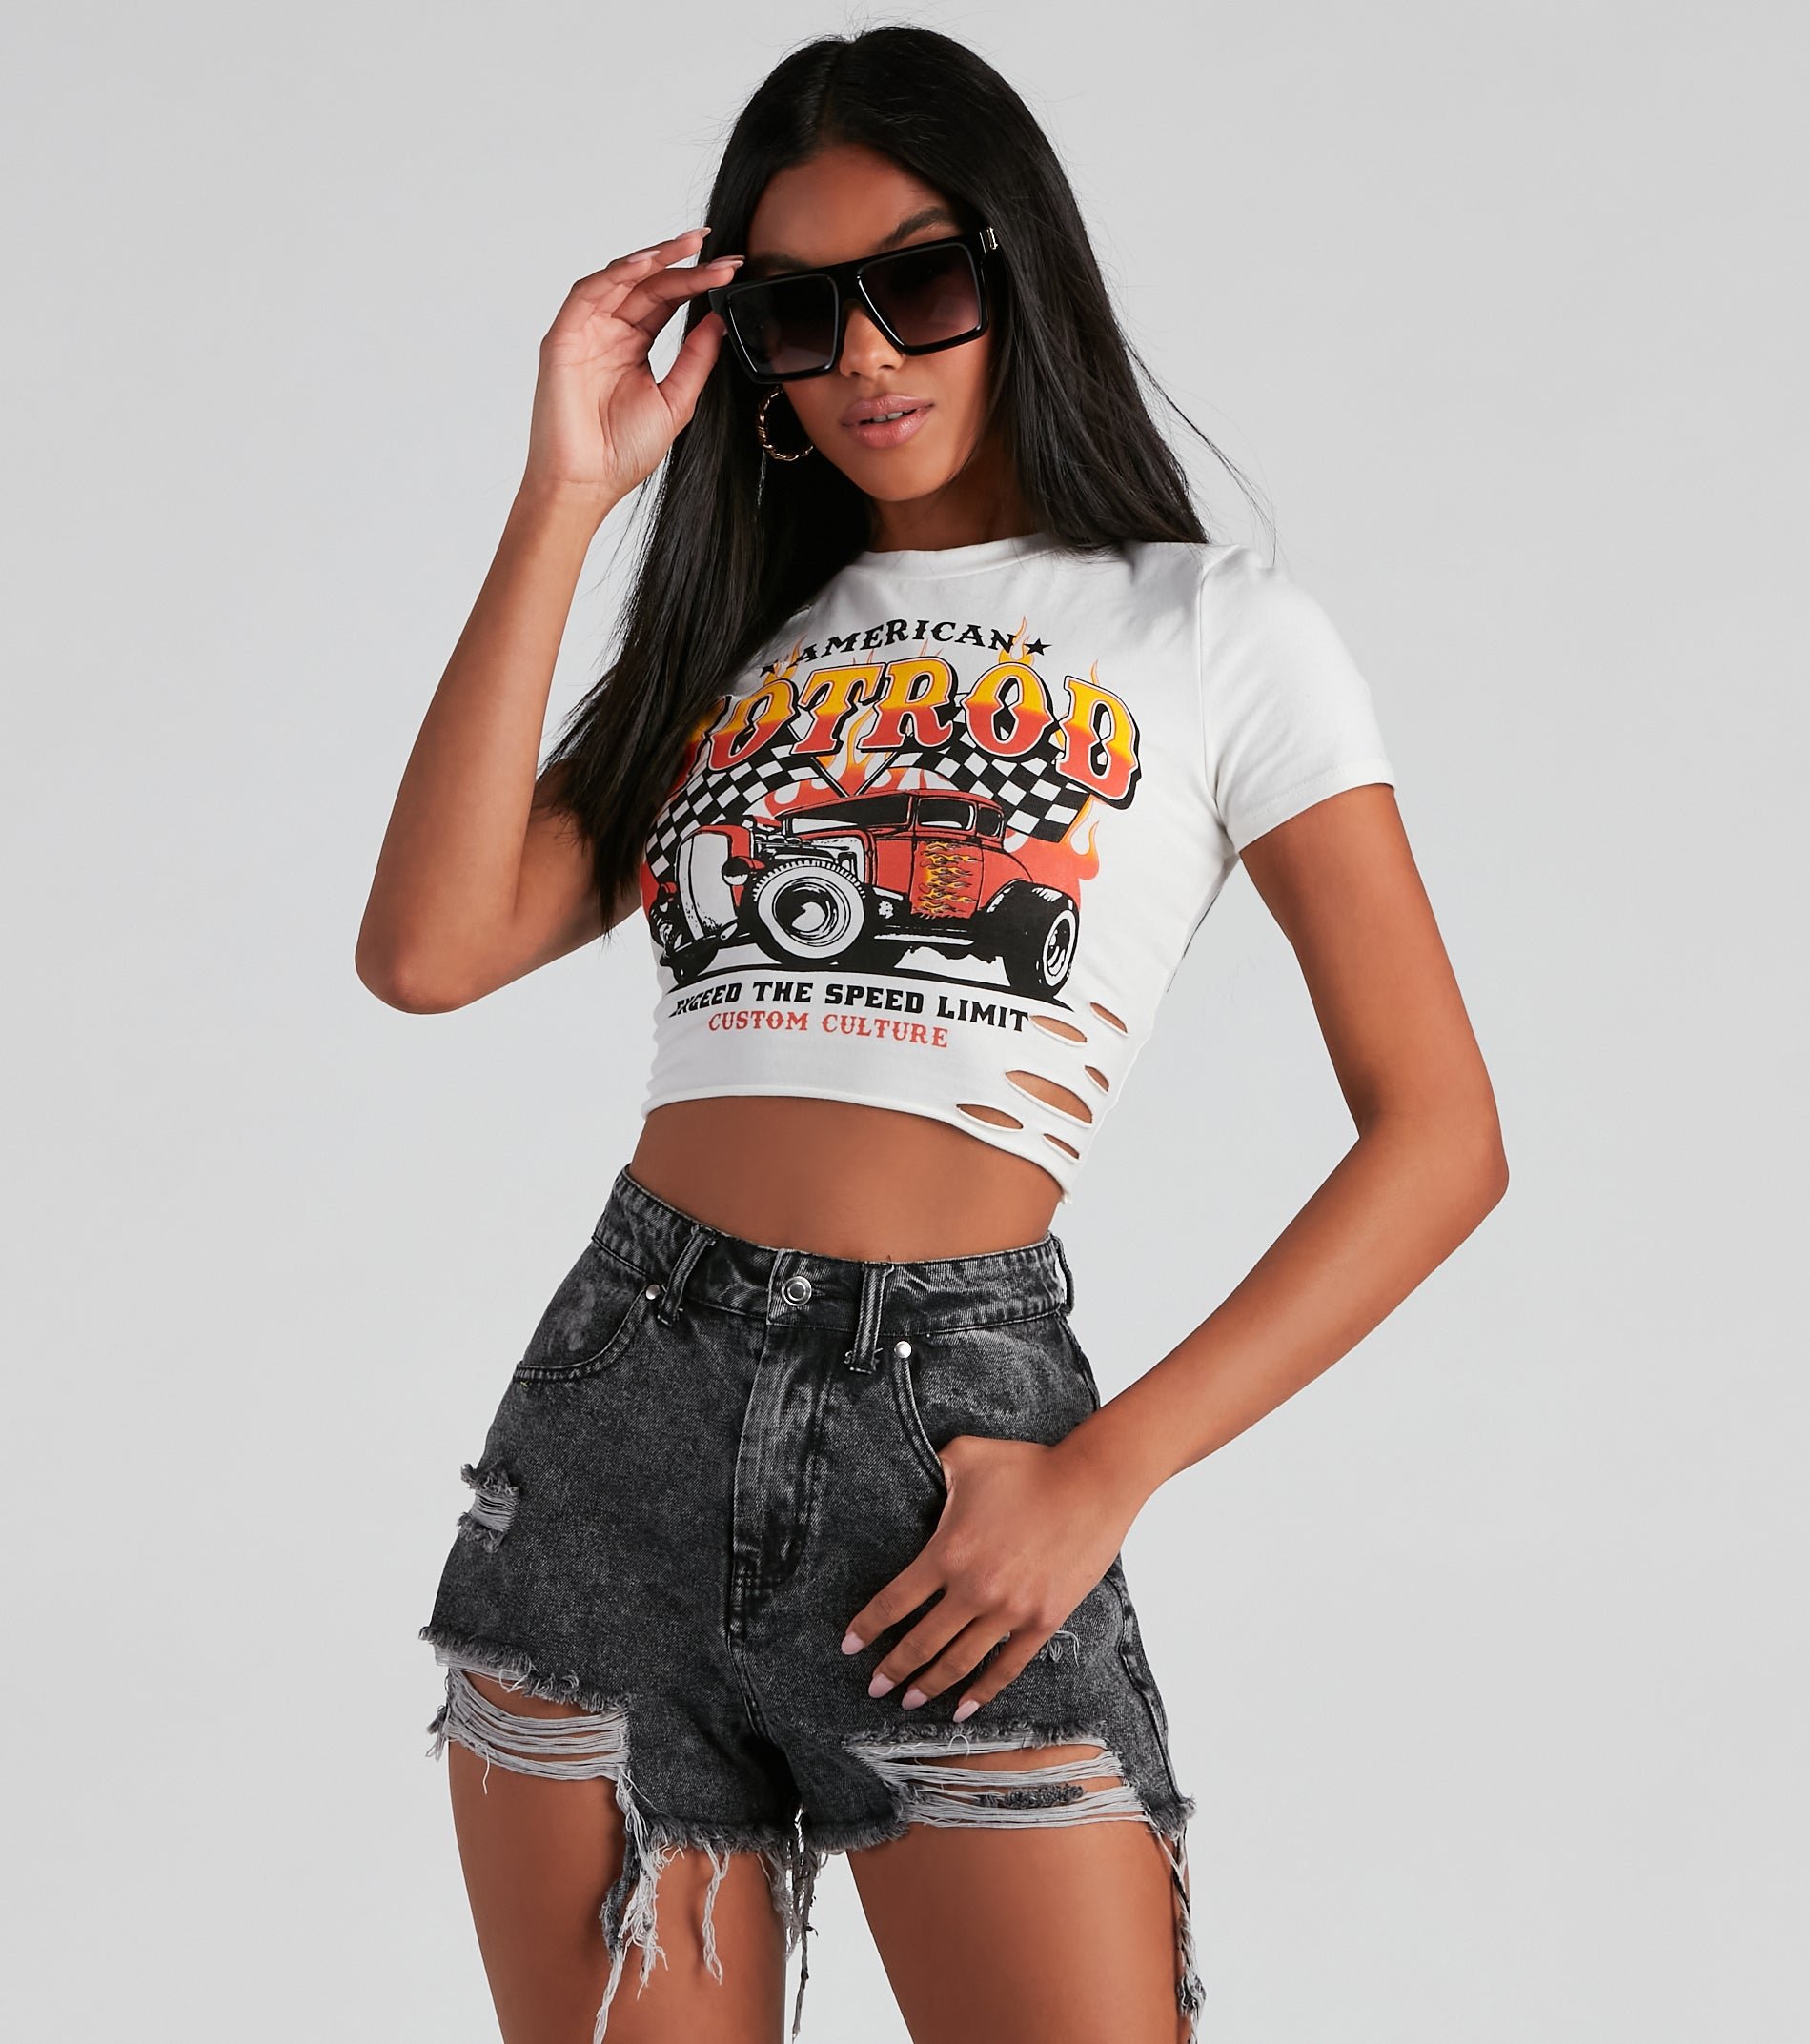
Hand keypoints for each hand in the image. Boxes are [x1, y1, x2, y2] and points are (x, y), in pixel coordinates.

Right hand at [520, 225, 740, 519]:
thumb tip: (719, 319)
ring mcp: (586, 332)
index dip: (697, 282)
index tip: (732, 270)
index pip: (667, 301)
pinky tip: (646, 264)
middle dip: (683, 264)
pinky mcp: (564, 337)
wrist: (588, 483)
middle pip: (648, 284)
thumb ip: (696, 359)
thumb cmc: (623, 451)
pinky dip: (616, 274)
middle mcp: (609, 332)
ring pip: (620, 279)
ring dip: (654, 258)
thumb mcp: (676, 399)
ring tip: (689, 246)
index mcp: (634, 346)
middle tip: (718, 250)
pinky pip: (588, 293)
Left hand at [840, 1431, 1143, 1720]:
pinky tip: (964, 1708)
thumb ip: (931, 1469)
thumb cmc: (1028, 1466)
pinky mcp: (1043, 1620)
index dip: (868, 1627)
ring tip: (909, 1700)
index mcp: (948, 1553)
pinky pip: (1007, 1666)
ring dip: (930, 1685)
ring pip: (959, 1661)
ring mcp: (1010, 1610)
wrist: (1092, 1483)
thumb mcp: (965, 1456)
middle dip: (892, 1669)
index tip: (850, 1645)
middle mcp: (974, 1589)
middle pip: (921, 1642)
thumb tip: (911, 1472)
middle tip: (874, 1687)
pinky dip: (983, 1692)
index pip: (895, 1602)